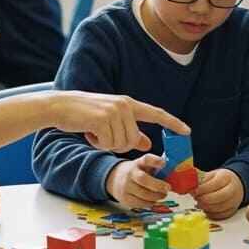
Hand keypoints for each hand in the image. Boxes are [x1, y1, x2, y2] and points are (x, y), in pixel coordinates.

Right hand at [47, 91, 189, 152]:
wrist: (61, 106)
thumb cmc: (85, 115)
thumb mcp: (111, 120)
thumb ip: (130, 131)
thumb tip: (147, 143)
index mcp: (129, 104)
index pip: (156, 113)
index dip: (173, 123)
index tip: (187, 131)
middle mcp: (124, 105)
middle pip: (132, 140)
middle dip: (117, 145)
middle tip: (102, 135)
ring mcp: (114, 111)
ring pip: (121, 144)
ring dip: (106, 144)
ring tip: (95, 131)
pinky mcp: (102, 119)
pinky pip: (108, 144)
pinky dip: (97, 143)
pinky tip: (89, 132)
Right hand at [106, 154, 169, 208]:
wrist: (114, 179)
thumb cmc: (136, 172)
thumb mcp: (143, 166)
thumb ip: (156, 168)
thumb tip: (174, 171)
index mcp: (138, 163)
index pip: (146, 159)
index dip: (155, 161)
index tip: (164, 163)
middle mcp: (130, 174)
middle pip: (143, 179)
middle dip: (158, 185)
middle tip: (168, 188)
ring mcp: (126, 187)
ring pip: (143, 194)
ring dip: (156, 196)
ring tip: (163, 195)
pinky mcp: (125, 199)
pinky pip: (140, 204)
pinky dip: (150, 203)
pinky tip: (153, 200)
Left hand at [194, 168, 243, 218]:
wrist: (234, 184)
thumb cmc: (220, 180)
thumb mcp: (211, 175)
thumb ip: (199, 178)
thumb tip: (188, 182)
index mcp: (226, 177)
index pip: (216, 183)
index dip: (203, 188)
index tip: (194, 191)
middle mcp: (233, 189)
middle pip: (220, 196)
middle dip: (204, 199)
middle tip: (196, 198)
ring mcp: (234, 201)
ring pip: (219, 207)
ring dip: (206, 207)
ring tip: (199, 203)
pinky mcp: (232, 210)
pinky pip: (220, 215)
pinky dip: (210, 213)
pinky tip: (205, 208)